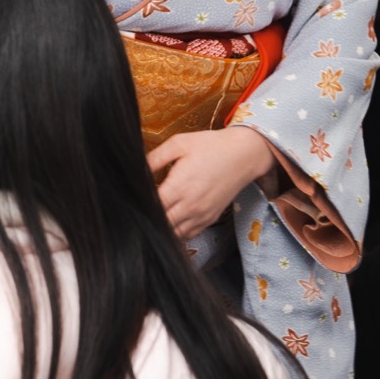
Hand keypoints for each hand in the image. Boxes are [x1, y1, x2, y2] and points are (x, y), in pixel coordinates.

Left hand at [148, 127, 276, 239]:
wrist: (244, 154)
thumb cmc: (211, 146)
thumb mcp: (179, 143)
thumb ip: (155, 157)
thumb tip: (136, 169)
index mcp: (179, 186)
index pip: (151, 206)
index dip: (140, 203)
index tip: (135, 195)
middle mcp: (190, 205)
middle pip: (160, 223)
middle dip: (149, 215)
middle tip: (143, 204)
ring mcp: (201, 215)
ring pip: (173, 233)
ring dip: (162, 225)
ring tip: (157, 210)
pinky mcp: (209, 218)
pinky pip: (188, 234)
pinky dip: (177, 231)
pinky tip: (172, 217)